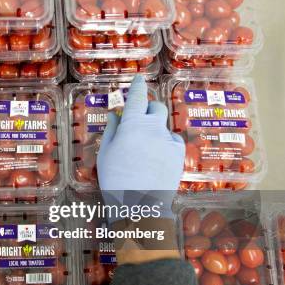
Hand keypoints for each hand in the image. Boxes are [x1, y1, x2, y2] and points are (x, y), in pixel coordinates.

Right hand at [98, 75, 184, 192]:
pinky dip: (165, 143)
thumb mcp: (105, 153)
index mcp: (133, 124)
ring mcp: (169, 141)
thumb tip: (116, 114)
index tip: (138, 79)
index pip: (138, 97)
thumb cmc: (115, 179)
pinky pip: (172, 141)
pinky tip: (155, 157)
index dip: (138, 86)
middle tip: (139, 119)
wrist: (139, 205)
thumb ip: (112, 130)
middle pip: (156, 107)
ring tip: (145, 147)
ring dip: (155, 129)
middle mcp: (154, 128)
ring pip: (164, 126)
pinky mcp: (179, 154)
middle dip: (148, 109)